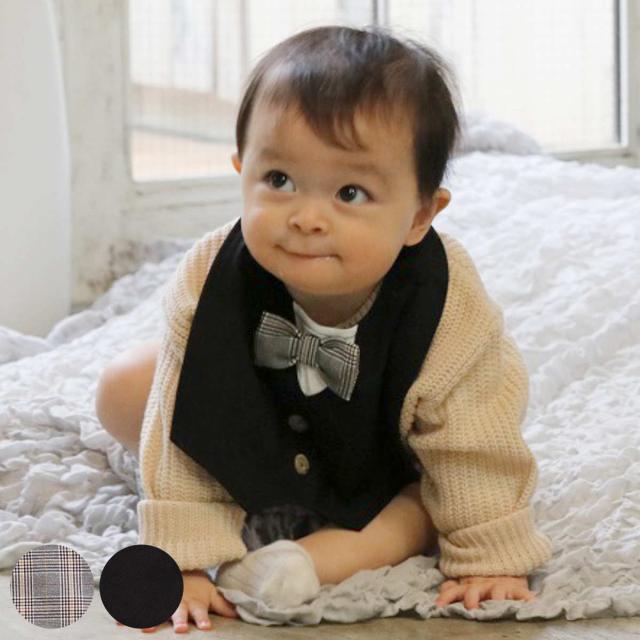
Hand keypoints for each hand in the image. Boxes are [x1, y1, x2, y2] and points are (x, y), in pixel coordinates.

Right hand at [116, 569, 238, 632]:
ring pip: (156, 609)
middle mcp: (177, 602)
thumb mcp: (211, 593)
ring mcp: (162, 598)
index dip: (203, 619)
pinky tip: (118, 622)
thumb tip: (240, 615)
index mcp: (193, 603)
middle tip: (180, 630)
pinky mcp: (149, 596)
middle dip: (178, 620)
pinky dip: (127, 612)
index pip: (199, 613)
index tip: (206, 627)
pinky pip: (137, 604)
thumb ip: (224, 605)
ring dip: (152, 620)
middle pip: (178, 612)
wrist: (178, 562)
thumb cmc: (196, 585)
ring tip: (147, 630)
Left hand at [435, 575, 535, 608]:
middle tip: (470, 607)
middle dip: (471, 598)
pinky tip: (531, 601)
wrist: (503, 563)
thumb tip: (439, 597)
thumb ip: (451, 590)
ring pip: (497, 592)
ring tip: (498, 601)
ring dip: (497, 597)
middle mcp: (482, 587)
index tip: (439, 606)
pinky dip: (526, 597)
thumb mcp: (465, 585)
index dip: (446, 597)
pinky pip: (522, 592)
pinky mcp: (515, 588)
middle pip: (473, 591)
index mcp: (468, 587)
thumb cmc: (482, 581)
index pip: (453, 591)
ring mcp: (499, 587)